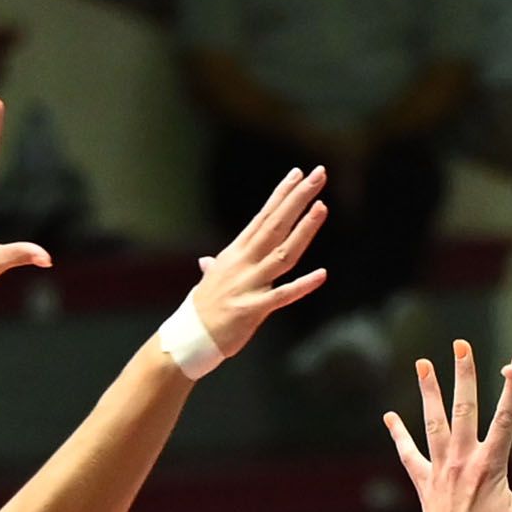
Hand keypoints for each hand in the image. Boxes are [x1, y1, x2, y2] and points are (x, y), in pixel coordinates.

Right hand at [190, 166, 330, 357]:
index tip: (298, 173)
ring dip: (303, 230)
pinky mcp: (254, 309)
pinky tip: (322, 274)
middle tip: (318, 175)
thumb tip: (207, 261)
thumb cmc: (203, 309)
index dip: (282, 194)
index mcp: (237, 252)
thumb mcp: (210, 281)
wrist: (189, 338)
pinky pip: (283, 295)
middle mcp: (244, 262)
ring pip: (282, 252)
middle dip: (298, 199)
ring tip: (322, 207)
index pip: (264, 217)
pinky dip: (302, 285)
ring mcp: (249, 284)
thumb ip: (214, 267)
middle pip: (276, 225)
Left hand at [385, 342, 511, 511]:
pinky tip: (390, 417)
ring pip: (435, 422)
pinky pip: (409, 454)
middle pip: (465, 408)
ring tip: (424, 364)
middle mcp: (463, 461)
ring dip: (429, 392)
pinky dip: (399, 435)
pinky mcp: (425, 484)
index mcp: (491, 465)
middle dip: (465, 375)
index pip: (505, 418)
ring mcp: (441, 470)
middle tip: (462, 346)